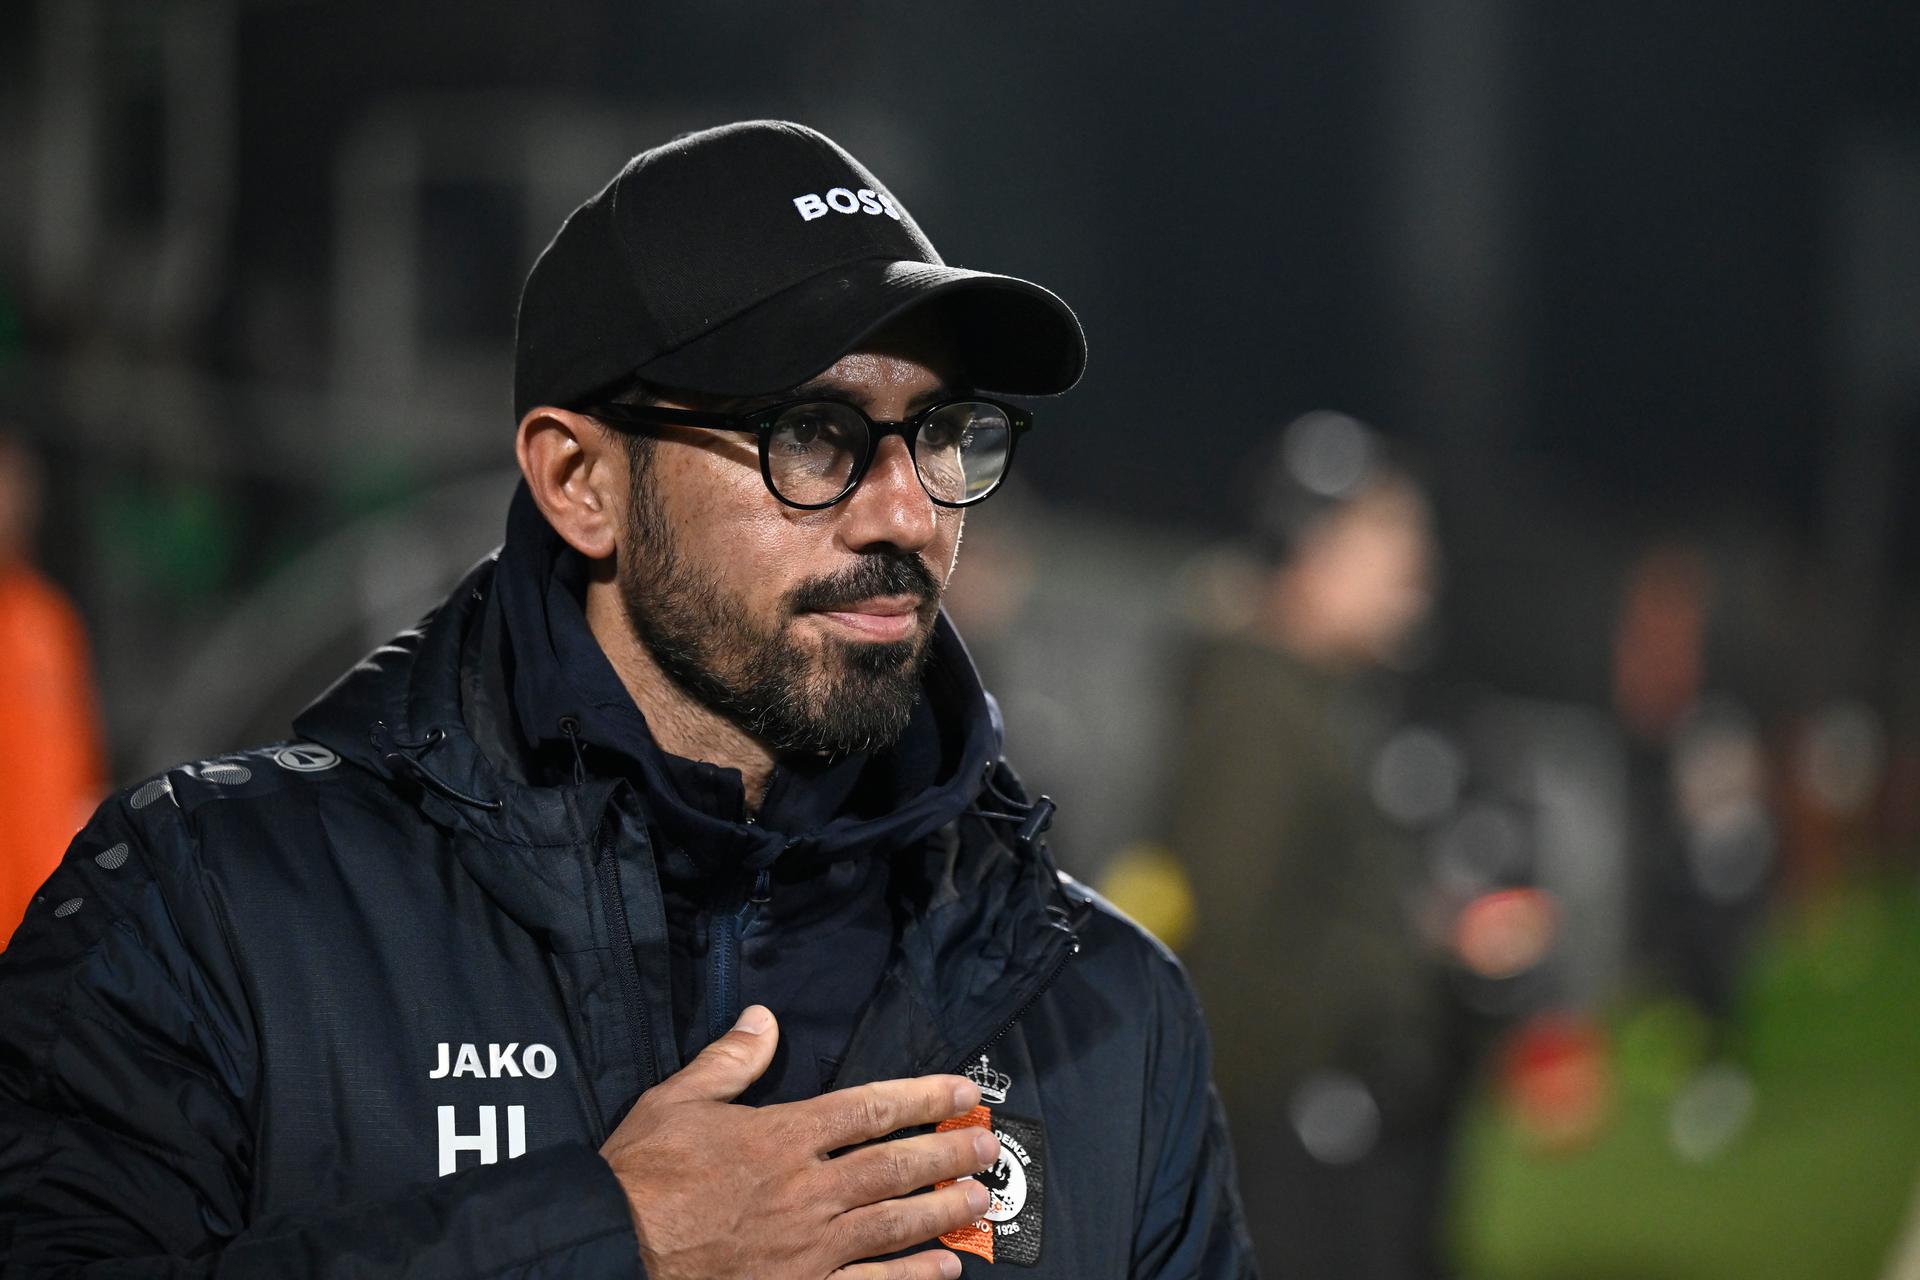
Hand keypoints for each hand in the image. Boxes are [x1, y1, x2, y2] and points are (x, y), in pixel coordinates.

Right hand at [599, 1005, 996, 1279]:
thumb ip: (729, 1060)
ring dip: (941, 1211)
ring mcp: (807, 1248)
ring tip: (978, 1198)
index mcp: (782, 1136)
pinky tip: (944, 1268)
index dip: (922, 1097)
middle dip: (947, 1154)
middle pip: (894, 1167)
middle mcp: (807, 1190)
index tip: (961, 1091)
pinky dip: (910, 1278)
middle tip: (988, 1147)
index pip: (869, 1109)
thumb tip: (764, 1018)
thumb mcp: (677, 1100)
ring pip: (891, 1224)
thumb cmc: (641, 1175)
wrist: (611, 1248)